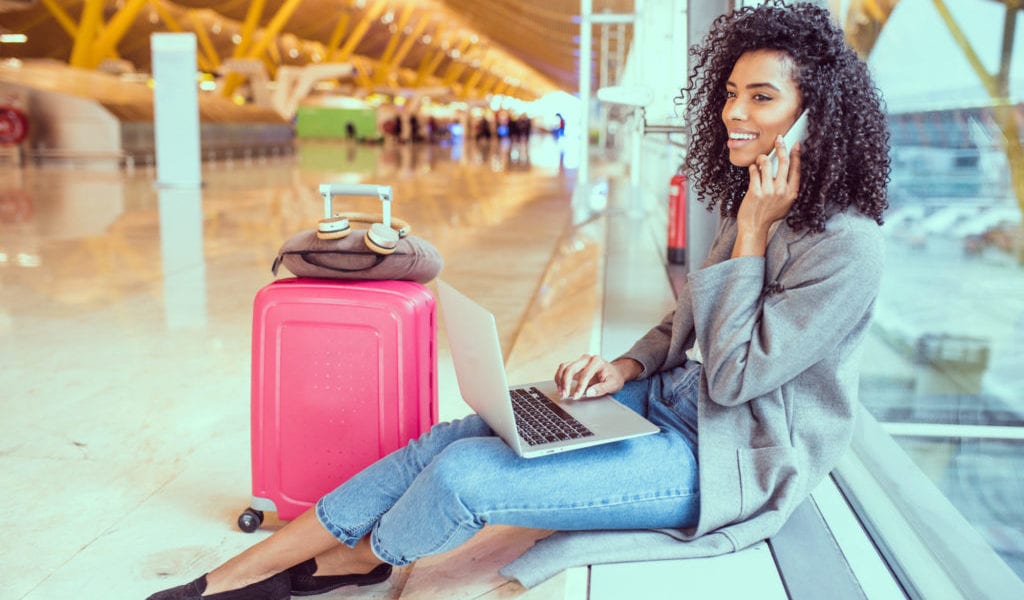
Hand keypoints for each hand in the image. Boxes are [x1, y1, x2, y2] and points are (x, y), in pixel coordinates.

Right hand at [554, 355, 637, 399]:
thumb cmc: (614, 378)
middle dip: (566, 383)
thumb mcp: (613, 385)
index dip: (579, 386)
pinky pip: (563, 369)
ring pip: (564, 367)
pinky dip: (559, 378)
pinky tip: (560, 388)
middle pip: (571, 368)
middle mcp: (586, 359)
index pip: (585, 374)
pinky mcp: (574, 365)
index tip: (576, 396)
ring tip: (561, 392)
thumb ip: (602, 388)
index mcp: (597, 361)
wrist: (614, 373)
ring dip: (560, 380)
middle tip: (565, 395)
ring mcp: (579, 361)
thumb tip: (589, 392)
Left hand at [733, 137, 800, 256]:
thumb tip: (786, 168)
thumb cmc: (769, 215)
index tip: (796, 144)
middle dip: (781, 147)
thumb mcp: (785, 203)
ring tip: (760, 160)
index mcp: (792, 193)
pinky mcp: (755, 191)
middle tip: (779, 139)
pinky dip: (753, 167)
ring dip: (762, 158)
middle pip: (784, 162)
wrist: (754, 227)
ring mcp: (768, 191)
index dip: (796, 155)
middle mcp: (782, 191)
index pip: (796, 169)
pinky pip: (754, 171)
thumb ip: (787, 188)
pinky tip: (753, 169)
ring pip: (767, 164)